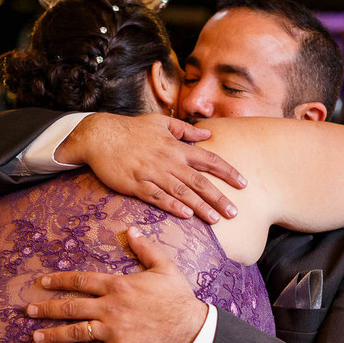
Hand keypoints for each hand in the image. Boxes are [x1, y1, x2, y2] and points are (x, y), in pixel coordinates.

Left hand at [27, 227, 208, 342]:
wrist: (190, 327)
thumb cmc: (178, 297)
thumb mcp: (164, 266)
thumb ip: (146, 248)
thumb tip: (132, 231)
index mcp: (117, 285)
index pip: (81, 280)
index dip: (59, 281)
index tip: (43, 283)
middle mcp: (109, 306)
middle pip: (71, 307)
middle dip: (47, 309)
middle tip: (28, 311)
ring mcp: (112, 330)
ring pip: (75, 332)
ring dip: (52, 335)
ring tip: (35, 336)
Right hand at [57, 113, 244, 223]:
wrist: (100, 136)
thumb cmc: (131, 129)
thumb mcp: (160, 123)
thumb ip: (185, 129)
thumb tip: (207, 134)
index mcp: (176, 146)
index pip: (209, 159)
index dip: (227, 172)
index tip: (243, 184)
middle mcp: (168, 160)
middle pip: (199, 181)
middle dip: (219, 197)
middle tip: (234, 212)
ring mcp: (152, 173)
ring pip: (181, 192)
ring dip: (200, 207)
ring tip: (216, 220)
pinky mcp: (136, 184)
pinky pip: (157, 197)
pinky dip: (172, 206)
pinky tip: (186, 215)